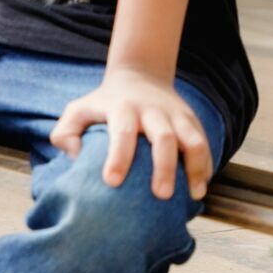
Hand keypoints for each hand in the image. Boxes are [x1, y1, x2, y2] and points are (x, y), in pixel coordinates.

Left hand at [51, 67, 213, 199]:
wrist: (139, 76)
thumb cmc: (103, 103)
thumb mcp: (78, 110)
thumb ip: (66, 132)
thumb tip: (74, 157)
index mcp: (122, 108)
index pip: (121, 133)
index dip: (117, 157)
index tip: (112, 182)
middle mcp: (152, 110)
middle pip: (164, 137)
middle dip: (164, 167)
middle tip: (161, 195)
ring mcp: (176, 114)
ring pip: (193, 139)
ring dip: (196, 167)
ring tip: (194, 194)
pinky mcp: (192, 120)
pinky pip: (204, 143)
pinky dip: (206, 165)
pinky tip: (201, 186)